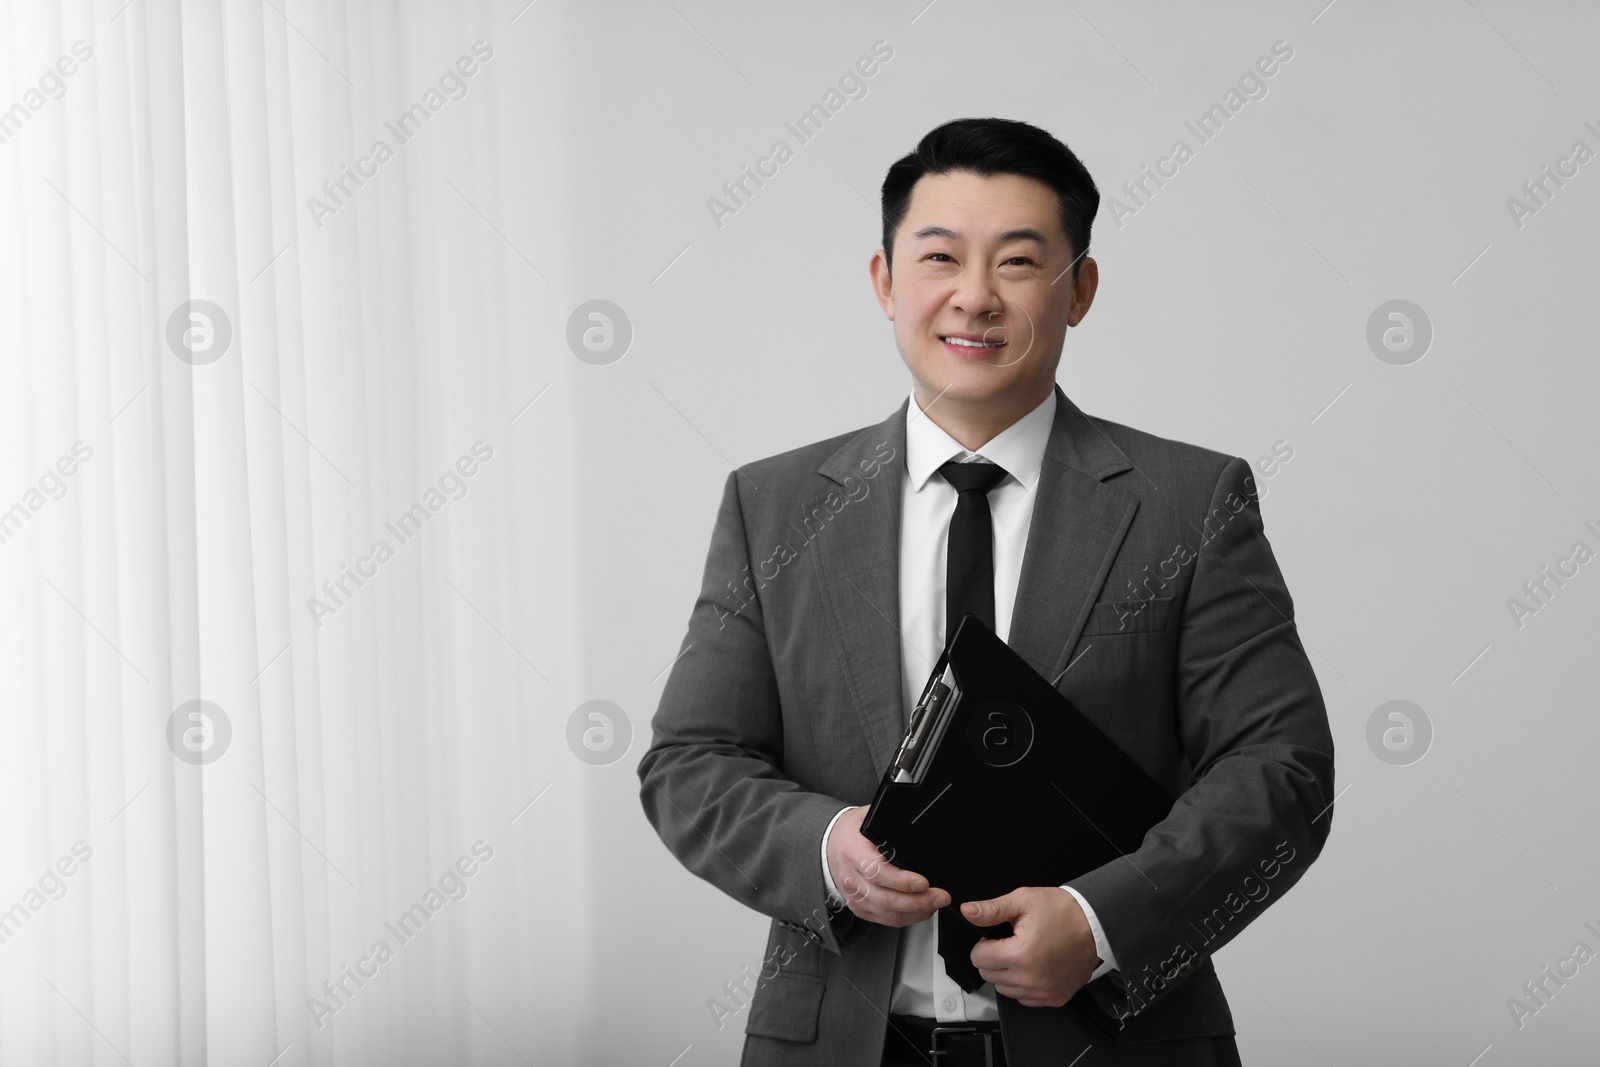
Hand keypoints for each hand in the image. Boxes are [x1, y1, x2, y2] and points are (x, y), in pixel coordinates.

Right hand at [825, 806, 950, 926]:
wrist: (831, 844)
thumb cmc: (852, 832)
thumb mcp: (869, 818)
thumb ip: (891, 823)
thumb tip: (919, 821)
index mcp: (853, 852)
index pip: (877, 871)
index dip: (902, 880)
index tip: (923, 881)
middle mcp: (852, 879)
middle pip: (886, 899)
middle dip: (918, 901)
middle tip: (941, 896)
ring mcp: (855, 897)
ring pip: (888, 913)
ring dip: (916, 912)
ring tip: (936, 903)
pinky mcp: (860, 908)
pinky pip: (886, 920)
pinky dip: (908, 918)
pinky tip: (922, 910)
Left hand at [964, 887, 1099, 1006]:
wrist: (1096, 925)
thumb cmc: (1064, 912)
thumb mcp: (1024, 900)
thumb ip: (992, 909)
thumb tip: (969, 911)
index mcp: (1020, 954)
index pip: (978, 958)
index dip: (983, 944)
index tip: (995, 937)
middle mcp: (1030, 979)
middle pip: (989, 975)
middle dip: (993, 958)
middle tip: (1011, 942)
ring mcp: (1043, 992)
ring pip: (1004, 989)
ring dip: (1007, 973)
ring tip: (1023, 953)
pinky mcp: (1054, 999)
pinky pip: (1024, 998)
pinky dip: (1023, 985)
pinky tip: (1034, 967)